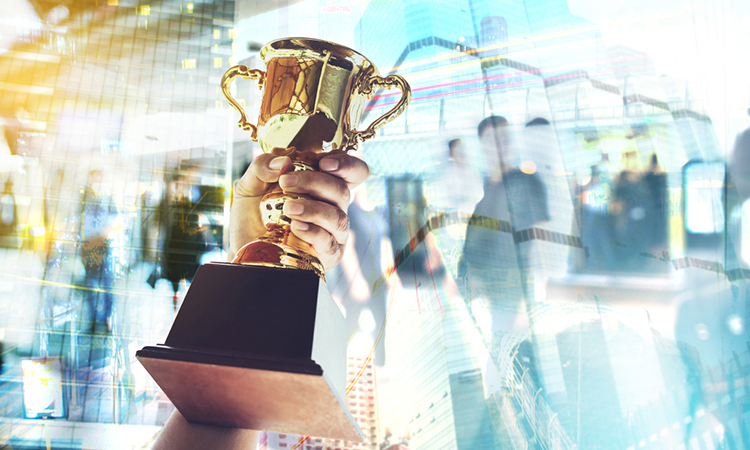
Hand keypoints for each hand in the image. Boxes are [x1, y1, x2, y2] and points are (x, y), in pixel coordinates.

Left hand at [229, 151, 368, 270]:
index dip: (347, 164)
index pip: (353, 171)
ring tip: (289, 208)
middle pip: (342, 190)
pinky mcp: (328, 254)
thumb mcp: (251, 184)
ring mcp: (333, 231)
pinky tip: (296, 227)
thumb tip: (284, 162)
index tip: (324, 162)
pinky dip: (314, 232)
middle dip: (315, 182)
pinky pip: (329, 242)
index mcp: (323, 185)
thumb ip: (263, 166)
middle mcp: (333, 206)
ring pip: (338, 217)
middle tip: (286, 181)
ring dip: (314, 209)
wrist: (244, 245)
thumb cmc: (254, 214)